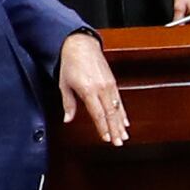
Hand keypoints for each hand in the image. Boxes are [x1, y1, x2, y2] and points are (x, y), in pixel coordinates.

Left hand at [57, 31, 126, 145]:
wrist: (81, 45)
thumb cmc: (70, 64)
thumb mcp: (64, 84)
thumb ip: (68, 103)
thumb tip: (67, 119)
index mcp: (88, 90)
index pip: (98, 114)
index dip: (103, 128)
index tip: (106, 139)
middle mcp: (101, 89)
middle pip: (111, 114)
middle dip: (115, 129)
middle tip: (119, 143)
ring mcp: (109, 86)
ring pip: (117, 109)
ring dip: (121, 123)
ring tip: (124, 136)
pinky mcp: (113, 83)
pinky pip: (119, 101)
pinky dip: (122, 113)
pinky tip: (125, 122)